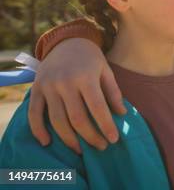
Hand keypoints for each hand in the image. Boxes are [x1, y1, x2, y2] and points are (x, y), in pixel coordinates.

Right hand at [28, 38, 125, 153]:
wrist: (67, 41)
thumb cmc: (91, 58)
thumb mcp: (106, 70)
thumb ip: (113, 92)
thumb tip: (122, 114)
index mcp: (86, 77)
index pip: (97, 107)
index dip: (105, 125)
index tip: (113, 139)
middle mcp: (65, 82)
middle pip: (76, 118)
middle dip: (90, 136)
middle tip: (101, 147)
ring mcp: (48, 86)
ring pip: (56, 120)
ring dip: (68, 139)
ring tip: (81, 150)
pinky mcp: (36, 89)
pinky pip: (34, 113)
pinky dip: (38, 130)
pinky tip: (47, 142)